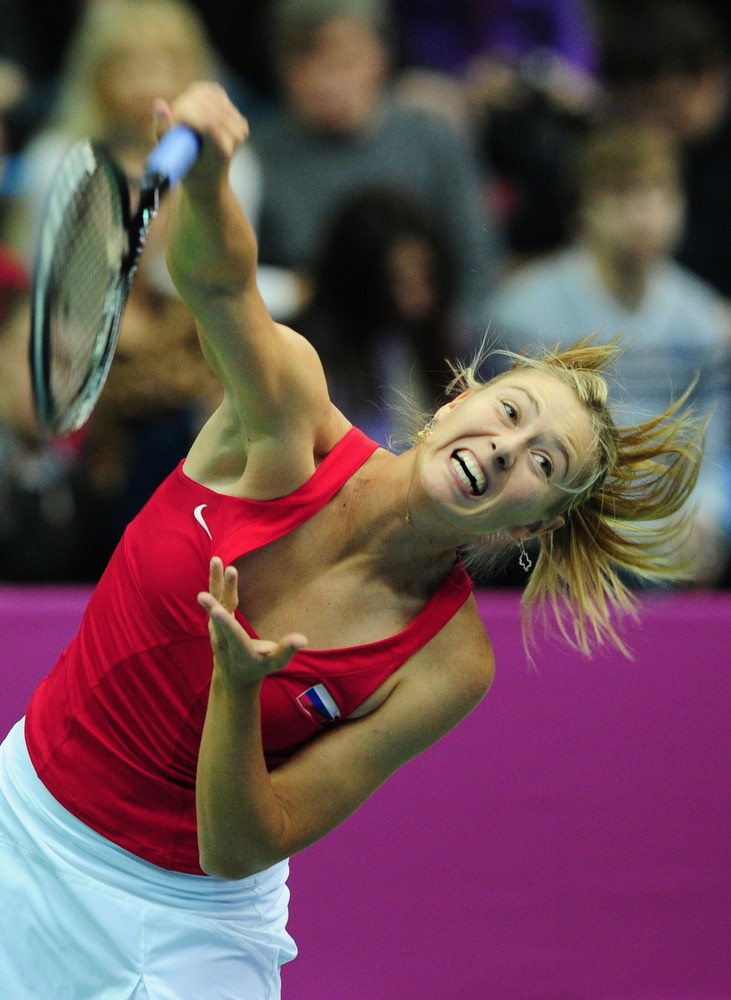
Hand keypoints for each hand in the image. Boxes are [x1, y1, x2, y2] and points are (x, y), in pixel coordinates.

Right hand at [152, 81, 248, 188]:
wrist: (208, 180)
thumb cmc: (188, 171)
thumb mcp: (170, 156)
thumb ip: (163, 130)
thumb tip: (159, 104)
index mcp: (223, 150)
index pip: (207, 121)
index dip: (184, 113)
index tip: (172, 121)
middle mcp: (236, 137)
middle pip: (207, 105)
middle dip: (184, 106)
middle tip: (174, 119)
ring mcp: (239, 127)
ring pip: (211, 95)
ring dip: (191, 99)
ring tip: (182, 115)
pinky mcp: (238, 118)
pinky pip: (215, 93)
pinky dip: (199, 94)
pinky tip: (193, 106)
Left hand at [198, 557, 307, 689]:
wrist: (232, 676)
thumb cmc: (258, 668)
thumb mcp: (275, 664)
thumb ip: (286, 650)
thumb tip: (303, 639)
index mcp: (239, 649)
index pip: (231, 634)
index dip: (225, 622)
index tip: (216, 609)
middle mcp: (223, 637)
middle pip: (222, 611)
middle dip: (224, 592)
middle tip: (227, 571)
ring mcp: (215, 627)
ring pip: (216, 600)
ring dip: (216, 580)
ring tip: (216, 560)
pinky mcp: (214, 618)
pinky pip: (215, 596)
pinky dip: (215, 580)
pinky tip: (216, 562)